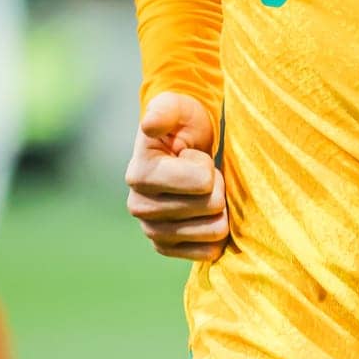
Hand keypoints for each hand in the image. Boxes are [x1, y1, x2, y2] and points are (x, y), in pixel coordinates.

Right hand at [125, 92, 228, 261]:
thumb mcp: (176, 107)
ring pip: (214, 230)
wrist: (183, 146)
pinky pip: (209, 252)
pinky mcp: (168, 248)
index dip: (206, 165)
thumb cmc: (182, 124)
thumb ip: (164, 110)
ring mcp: (152, 231)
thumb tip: (150, 125)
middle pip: (211, 206)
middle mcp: (139, 207)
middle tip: (202, 173)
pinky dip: (217, 233)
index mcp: (139, 175)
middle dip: (216, 185)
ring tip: (203, 191)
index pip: (202, 182)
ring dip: (220, 208)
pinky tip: (206, 214)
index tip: (192, 155)